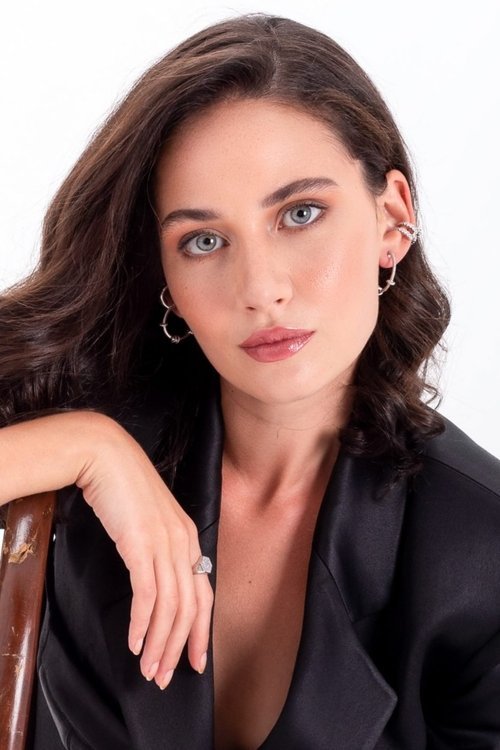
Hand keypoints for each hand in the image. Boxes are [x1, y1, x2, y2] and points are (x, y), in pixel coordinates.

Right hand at [76, 415, 213, 688]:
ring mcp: (165, 543)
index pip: (204, 594)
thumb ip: (159, 547)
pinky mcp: (142, 544)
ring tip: (147, 668)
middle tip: (163, 676)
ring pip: (171, 606)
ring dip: (159, 643)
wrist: (106, 456)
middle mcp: (184, 543)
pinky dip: (143, 623)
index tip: (194, 661)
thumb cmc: (124, 487)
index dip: (201, 632)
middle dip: (179, 647)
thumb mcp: (149, 520)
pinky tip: (134, 642)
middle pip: (191, 607)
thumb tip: (154, 581)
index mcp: (190, 538)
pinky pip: (148, 594)